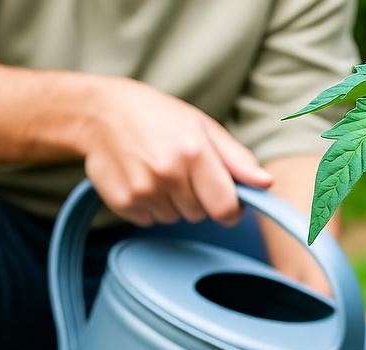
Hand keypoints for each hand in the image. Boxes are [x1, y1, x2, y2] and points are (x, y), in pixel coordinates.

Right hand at [78, 78, 271, 225]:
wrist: (100, 112)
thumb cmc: (158, 117)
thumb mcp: (204, 127)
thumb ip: (237, 159)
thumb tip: (265, 183)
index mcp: (194, 153)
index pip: (226, 208)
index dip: (230, 210)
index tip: (226, 202)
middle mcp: (168, 173)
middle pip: (200, 215)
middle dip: (198, 199)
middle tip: (182, 172)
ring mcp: (142, 189)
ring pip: (174, 218)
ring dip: (172, 203)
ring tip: (158, 172)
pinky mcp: (122, 201)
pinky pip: (149, 221)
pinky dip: (149, 207)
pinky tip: (141, 180)